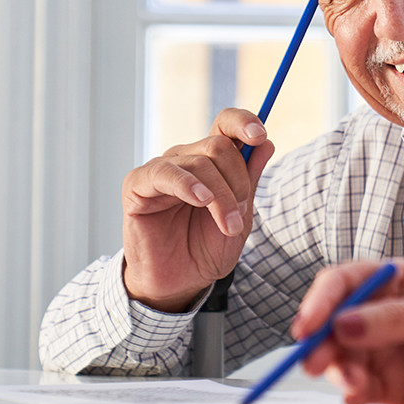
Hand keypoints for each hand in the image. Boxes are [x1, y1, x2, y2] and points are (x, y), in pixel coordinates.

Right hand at [120, 108, 274, 312]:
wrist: (179, 281)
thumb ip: (250, 179)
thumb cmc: (206, 248)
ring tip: (228, 225)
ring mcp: (161, 170)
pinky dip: (188, 184)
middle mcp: (186, 158)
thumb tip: (266, 143)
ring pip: (199, 162)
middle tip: (239, 216)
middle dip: (238, 180)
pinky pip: (164, 173)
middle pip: (218, 146)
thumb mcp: (240, 215)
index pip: (226, 123)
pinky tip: (200, 200)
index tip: (260, 136)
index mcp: (211, 161)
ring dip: (221, 196)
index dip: (244, 122)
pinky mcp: (137, 185)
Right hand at [292, 259, 403, 403]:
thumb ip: (397, 318)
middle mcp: (382, 314)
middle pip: (334, 324)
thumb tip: (345, 322)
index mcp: (397, 282)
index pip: (345, 283)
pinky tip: (360, 396)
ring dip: (339, 370)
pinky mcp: (389, 385)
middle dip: (320, 342)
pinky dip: (352, 393)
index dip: (320, 301)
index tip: (307, 325)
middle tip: (316, 363)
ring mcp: (384, 350)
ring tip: (356, 384)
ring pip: (341, 357)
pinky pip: (358, 387)